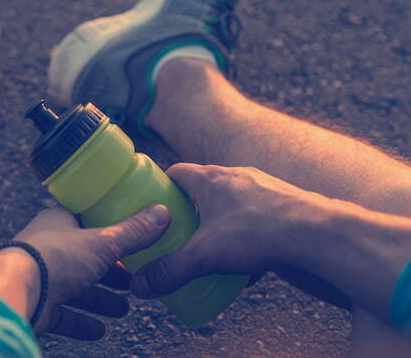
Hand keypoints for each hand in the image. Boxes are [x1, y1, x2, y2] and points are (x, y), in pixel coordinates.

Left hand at [15, 204, 169, 339]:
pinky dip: (82, 322)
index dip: (110, 230)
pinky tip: (99, 329)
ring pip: (76, 288)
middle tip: (133, 280)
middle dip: (110, 272)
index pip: (87, 222)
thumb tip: (161, 214)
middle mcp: (49, 247)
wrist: (16, 293)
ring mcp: (42, 277)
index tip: (132, 238)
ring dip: (100, 299)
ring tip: (123, 308)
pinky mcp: (38, 305)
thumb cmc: (54, 258)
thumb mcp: (103, 242)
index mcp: (59, 222)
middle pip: (85, 258)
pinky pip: (63, 314)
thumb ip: (133, 232)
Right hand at [129, 163, 328, 298]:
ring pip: (233, 203)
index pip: (176, 172)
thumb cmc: (258, 232)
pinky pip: (258, 217)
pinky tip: (249, 263)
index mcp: (211, 178)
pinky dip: (248, 236)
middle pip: (203, 189)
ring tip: (215, 250)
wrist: (318, 234)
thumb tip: (140, 286)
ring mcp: (264, 188)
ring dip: (221, 224)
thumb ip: (170, 270)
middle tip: (181, 234)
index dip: (161, 188)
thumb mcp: (204, 256)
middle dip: (191, 212)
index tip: (154, 207)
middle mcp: (237, 176)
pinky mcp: (285, 204)